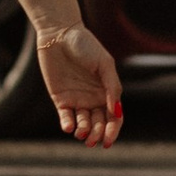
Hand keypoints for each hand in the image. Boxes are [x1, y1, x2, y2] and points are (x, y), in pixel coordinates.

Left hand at [37, 23, 123, 148]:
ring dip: (83, 131)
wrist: (60, 34)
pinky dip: (68, 124)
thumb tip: (116, 111)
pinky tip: (69, 127)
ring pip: (83, 123)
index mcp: (108, 92)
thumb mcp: (105, 64)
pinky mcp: (60, 98)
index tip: (108, 141)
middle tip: (93, 140)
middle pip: (99, 124)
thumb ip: (112, 87)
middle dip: (97, 134)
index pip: (114, 117)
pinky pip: (65, 116)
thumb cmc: (86, 46)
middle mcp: (93, 99)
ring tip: (81, 133)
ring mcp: (77, 100)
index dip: (113, 131)